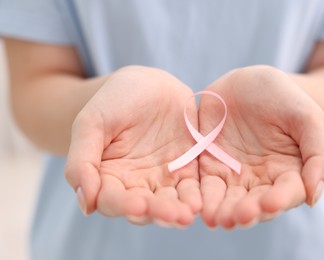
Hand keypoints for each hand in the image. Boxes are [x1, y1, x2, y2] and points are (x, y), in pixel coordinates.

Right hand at [65, 66, 201, 226]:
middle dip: (157, 213)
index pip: (111, 200)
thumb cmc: (113, 100)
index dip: (123, 206)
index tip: (137, 206)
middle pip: (144, 209)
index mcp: (107, 176)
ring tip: (188, 214)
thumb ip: (82, 161)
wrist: (148, 84)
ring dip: (178, 212)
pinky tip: (200, 202)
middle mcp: (135, 184)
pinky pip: (191, 188)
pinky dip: (195, 197)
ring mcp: (162, 179)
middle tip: (172, 215)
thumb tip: (86, 204)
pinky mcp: (185, 170)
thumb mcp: (91, 123)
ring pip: (168, 203)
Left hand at [199, 66, 323, 228]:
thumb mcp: (308, 117)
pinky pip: (207, 186)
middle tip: (239, 217)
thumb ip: (319, 154)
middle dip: (248, 212)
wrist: (248, 82)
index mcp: (290, 171)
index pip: (288, 193)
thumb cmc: (283, 97)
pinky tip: (201, 208)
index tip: (270, 204)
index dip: (280, 200)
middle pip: (256, 203)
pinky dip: (204, 198)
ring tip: (217, 219)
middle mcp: (263, 180)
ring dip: (224, 212)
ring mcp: (236, 175)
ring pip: (230, 200)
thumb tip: (314, 196)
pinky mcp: (211, 167)